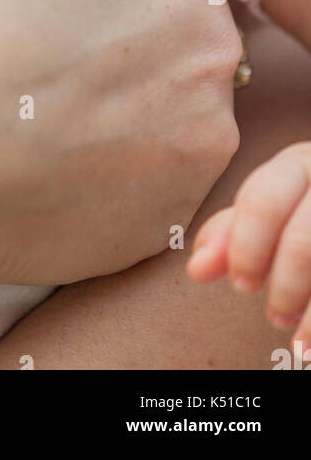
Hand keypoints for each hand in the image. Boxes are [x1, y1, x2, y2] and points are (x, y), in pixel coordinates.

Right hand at [0, 0, 242, 293]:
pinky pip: (151, 183)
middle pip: (172, 32)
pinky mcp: (171, 211)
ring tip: (28, 107)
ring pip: (168, 107)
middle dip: (115, 40)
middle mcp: (211, 36)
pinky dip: (107, 175)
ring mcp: (197, 130)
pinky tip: (39, 160)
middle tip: (30, 52)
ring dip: (117, 108)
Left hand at [187, 141, 310, 348]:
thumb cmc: (304, 206)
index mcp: (297, 165)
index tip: (241, 284)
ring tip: (298, 332)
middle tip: (274, 314)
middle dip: (283, 284)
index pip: (261, 200)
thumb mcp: (272, 209)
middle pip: (300, 239)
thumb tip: (197, 267)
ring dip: (308, 307)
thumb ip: (233, 233)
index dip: (246, 248)